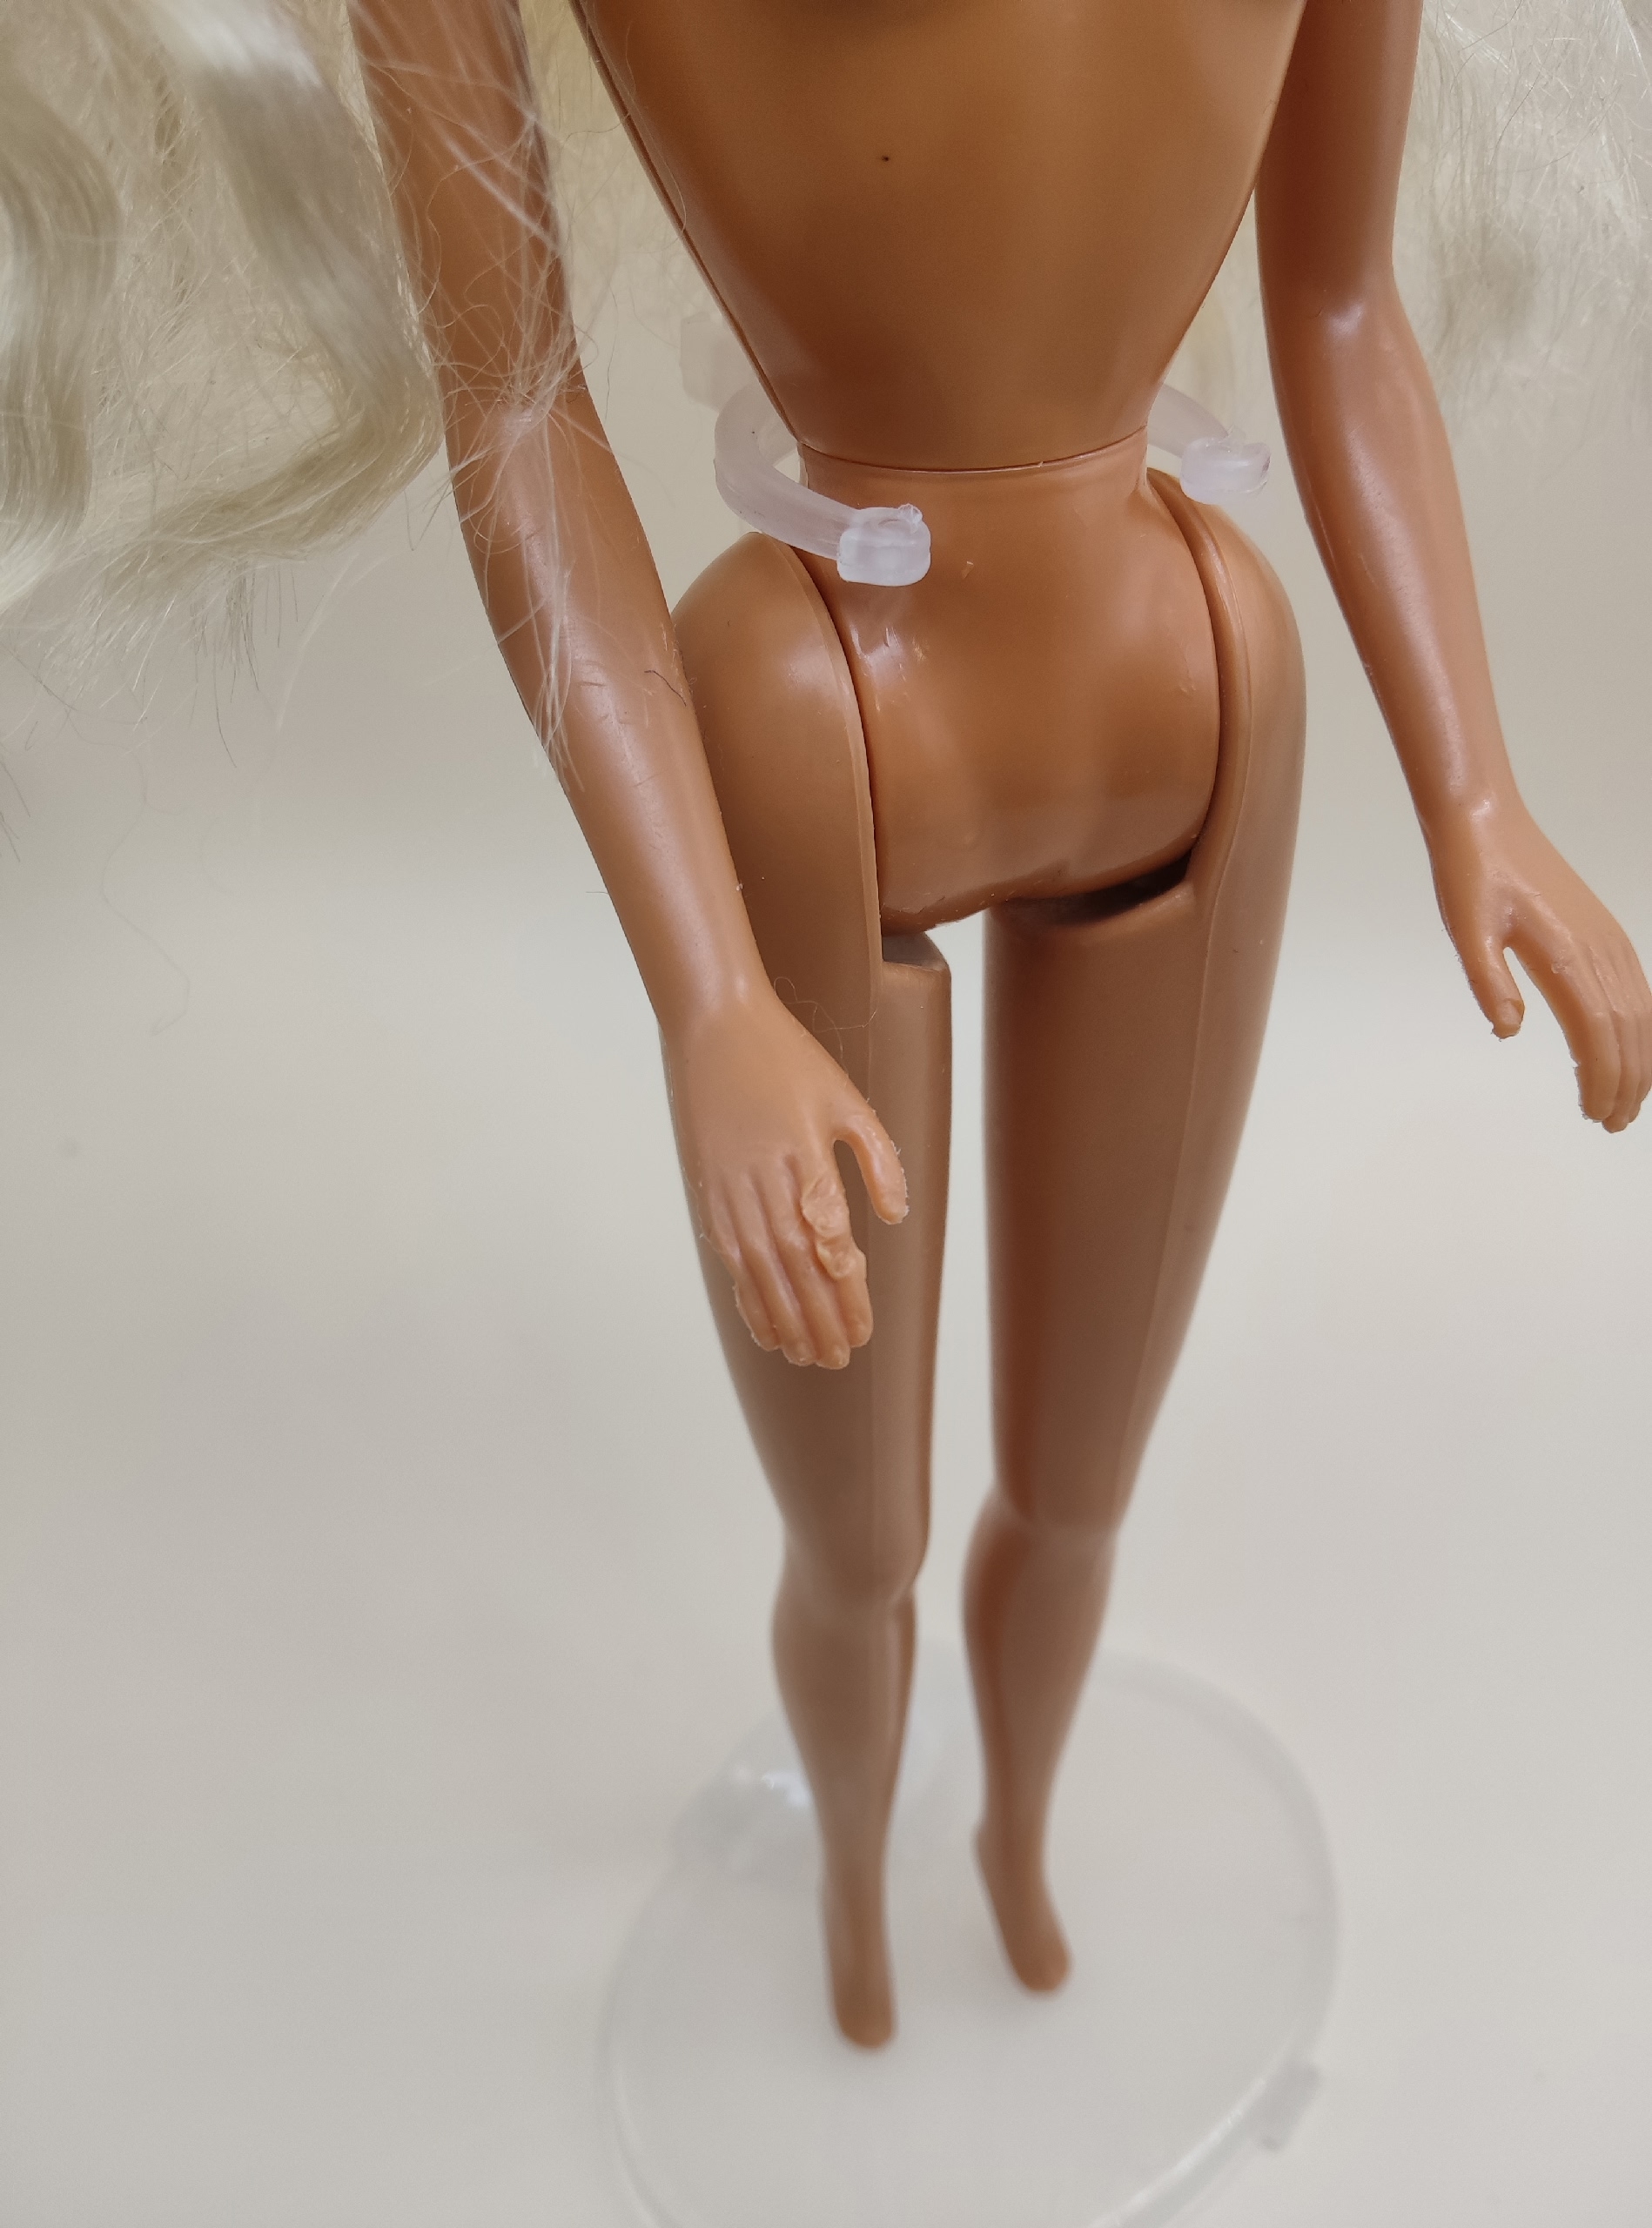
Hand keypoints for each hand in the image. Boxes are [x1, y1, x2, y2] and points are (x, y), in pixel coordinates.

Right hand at [665, 990, 908, 1367]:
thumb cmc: (786, 1058)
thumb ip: (878, 1160)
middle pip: (795, 1269)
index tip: (864, 1331)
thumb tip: (894, 1218)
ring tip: (806, 1357)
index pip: (830, 1246)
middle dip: (819, 1320)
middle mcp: (764, 1182)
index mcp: (805, 1158)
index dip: (847, 1295)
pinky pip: (730, 1257)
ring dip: (784, 1319)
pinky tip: (764, 1326)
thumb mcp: (848, 1099)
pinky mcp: (709, 1191)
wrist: (714, 1024)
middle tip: (839, 1359)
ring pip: (760, 1271)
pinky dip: (748, 1297)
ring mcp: (731, 1190)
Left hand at [1429, 801, 1651, 1130]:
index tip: (1594, 1114)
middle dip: (1626, 1082)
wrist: (1487, 822)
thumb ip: (1488, 982)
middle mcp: (1597, 948)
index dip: (1601, 1078)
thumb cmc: (1471, 875)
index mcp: (1564, 953)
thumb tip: (1509, 1032)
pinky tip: (1633, 1049)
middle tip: (1612, 1124)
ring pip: (1640, 1012)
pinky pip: (1637, 988)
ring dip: (1639, 1060)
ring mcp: (1607, 939)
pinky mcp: (1604, 932)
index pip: (1596, 1032)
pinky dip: (1641, 1027)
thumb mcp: (1466, 930)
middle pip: (1628, 1030)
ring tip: (1626, 1103)